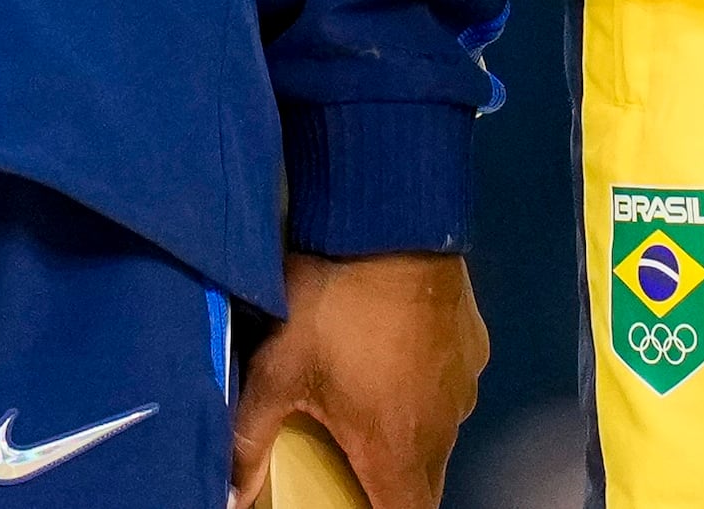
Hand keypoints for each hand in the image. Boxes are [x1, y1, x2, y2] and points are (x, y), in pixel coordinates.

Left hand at [227, 250, 484, 508]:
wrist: (391, 222)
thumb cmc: (333, 303)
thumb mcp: (276, 371)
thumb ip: (250, 440)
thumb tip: (229, 493)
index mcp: (396, 447)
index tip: (358, 504)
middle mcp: (443, 425)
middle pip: (424, 480)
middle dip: (391, 482)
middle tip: (353, 461)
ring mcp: (463, 384)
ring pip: (439, 431)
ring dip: (409, 431)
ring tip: (368, 402)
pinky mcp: (474, 345)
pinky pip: (452, 385)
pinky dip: (426, 386)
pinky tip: (393, 355)